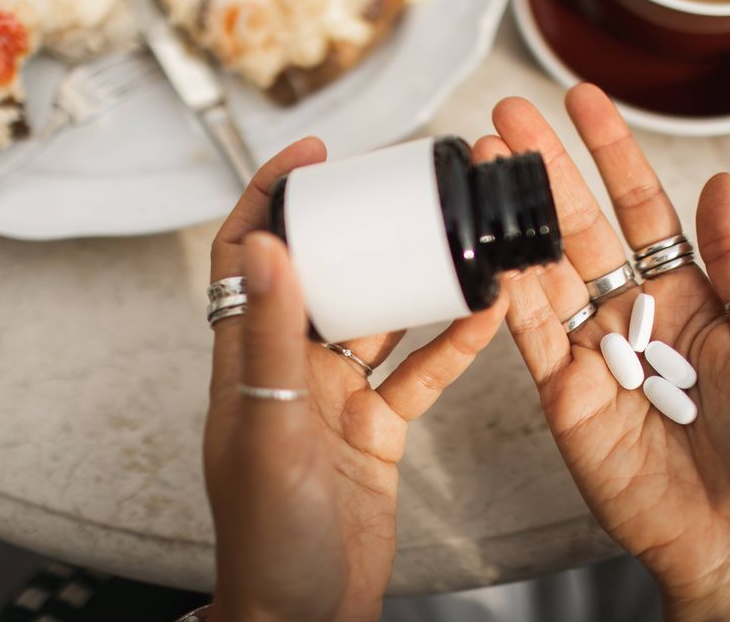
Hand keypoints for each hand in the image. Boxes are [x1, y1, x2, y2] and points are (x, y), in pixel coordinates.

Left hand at [204, 138, 505, 621]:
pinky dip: (450, 344)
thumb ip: (268, 340)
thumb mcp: (267, 430)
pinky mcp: (376, 426)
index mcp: (247, 358)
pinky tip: (484, 313)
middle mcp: (290, 366)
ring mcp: (335, 395)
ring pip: (379, 316)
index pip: (245, 254)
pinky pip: (418, 371)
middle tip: (401, 187)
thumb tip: (263, 245)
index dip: (270, 196)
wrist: (305, 614)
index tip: (312, 154)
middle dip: (358, 226)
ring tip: (454, 235)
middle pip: (323, 273)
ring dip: (414, 279)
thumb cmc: (266, 538)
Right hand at [483, 86, 729, 620]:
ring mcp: (590, 349)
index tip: (582, 100)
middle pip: (579, 226)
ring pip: (544, 269)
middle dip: (544, 168)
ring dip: (514, 216)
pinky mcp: (559, 390)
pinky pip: (528, 333)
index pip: (640, 205)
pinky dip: (507, 291)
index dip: (611, 151)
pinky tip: (489, 245)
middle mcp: (631, 312)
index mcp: (685, 292)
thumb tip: (722, 182)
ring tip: (484, 164)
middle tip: (507, 115)